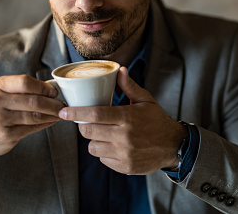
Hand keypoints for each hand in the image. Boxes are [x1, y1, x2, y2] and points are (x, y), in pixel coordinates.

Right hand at [0, 75, 64, 157]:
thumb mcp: (1, 93)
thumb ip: (22, 89)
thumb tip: (52, 90)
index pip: (25, 82)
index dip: (43, 87)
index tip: (54, 92)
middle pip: (34, 101)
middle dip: (53, 103)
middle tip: (63, 105)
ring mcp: (1, 119)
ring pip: (35, 115)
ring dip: (52, 114)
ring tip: (61, 113)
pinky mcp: (7, 134)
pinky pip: (32, 128)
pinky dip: (46, 124)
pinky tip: (52, 121)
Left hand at [58, 67, 186, 174]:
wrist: (174, 145)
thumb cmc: (157, 120)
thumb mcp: (146, 100)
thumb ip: (129, 87)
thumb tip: (119, 69)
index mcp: (128, 117)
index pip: (95, 114)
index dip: (76, 113)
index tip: (63, 111)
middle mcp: (125, 137)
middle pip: (89, 132)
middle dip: (84, 126)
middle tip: (89, 122)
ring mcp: (124, 153)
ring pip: (93, 148)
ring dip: (95, 141)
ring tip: (105, 135)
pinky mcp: (125, 167)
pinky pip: (103, 160)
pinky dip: (105, 153)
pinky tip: (115, 146)